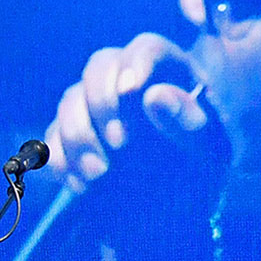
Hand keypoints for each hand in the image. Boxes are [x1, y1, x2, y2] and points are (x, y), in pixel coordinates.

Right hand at [44, 33, 211, 194]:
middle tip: (120, 144)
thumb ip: (185, 121)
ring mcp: (98, 108)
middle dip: (102, 103)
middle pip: (99, 67)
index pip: (147, 48)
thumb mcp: (208, 151)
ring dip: (79, 136)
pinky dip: (60, 159)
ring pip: (70, 99)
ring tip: (100, 174)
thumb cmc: (204, 173)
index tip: (131, 90)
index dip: (136, 63)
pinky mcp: (77, 138)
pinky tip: (80, 185)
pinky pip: (52, 137)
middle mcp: (129, 82)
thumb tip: (154, 96)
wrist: (181, 212)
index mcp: (171, 74)